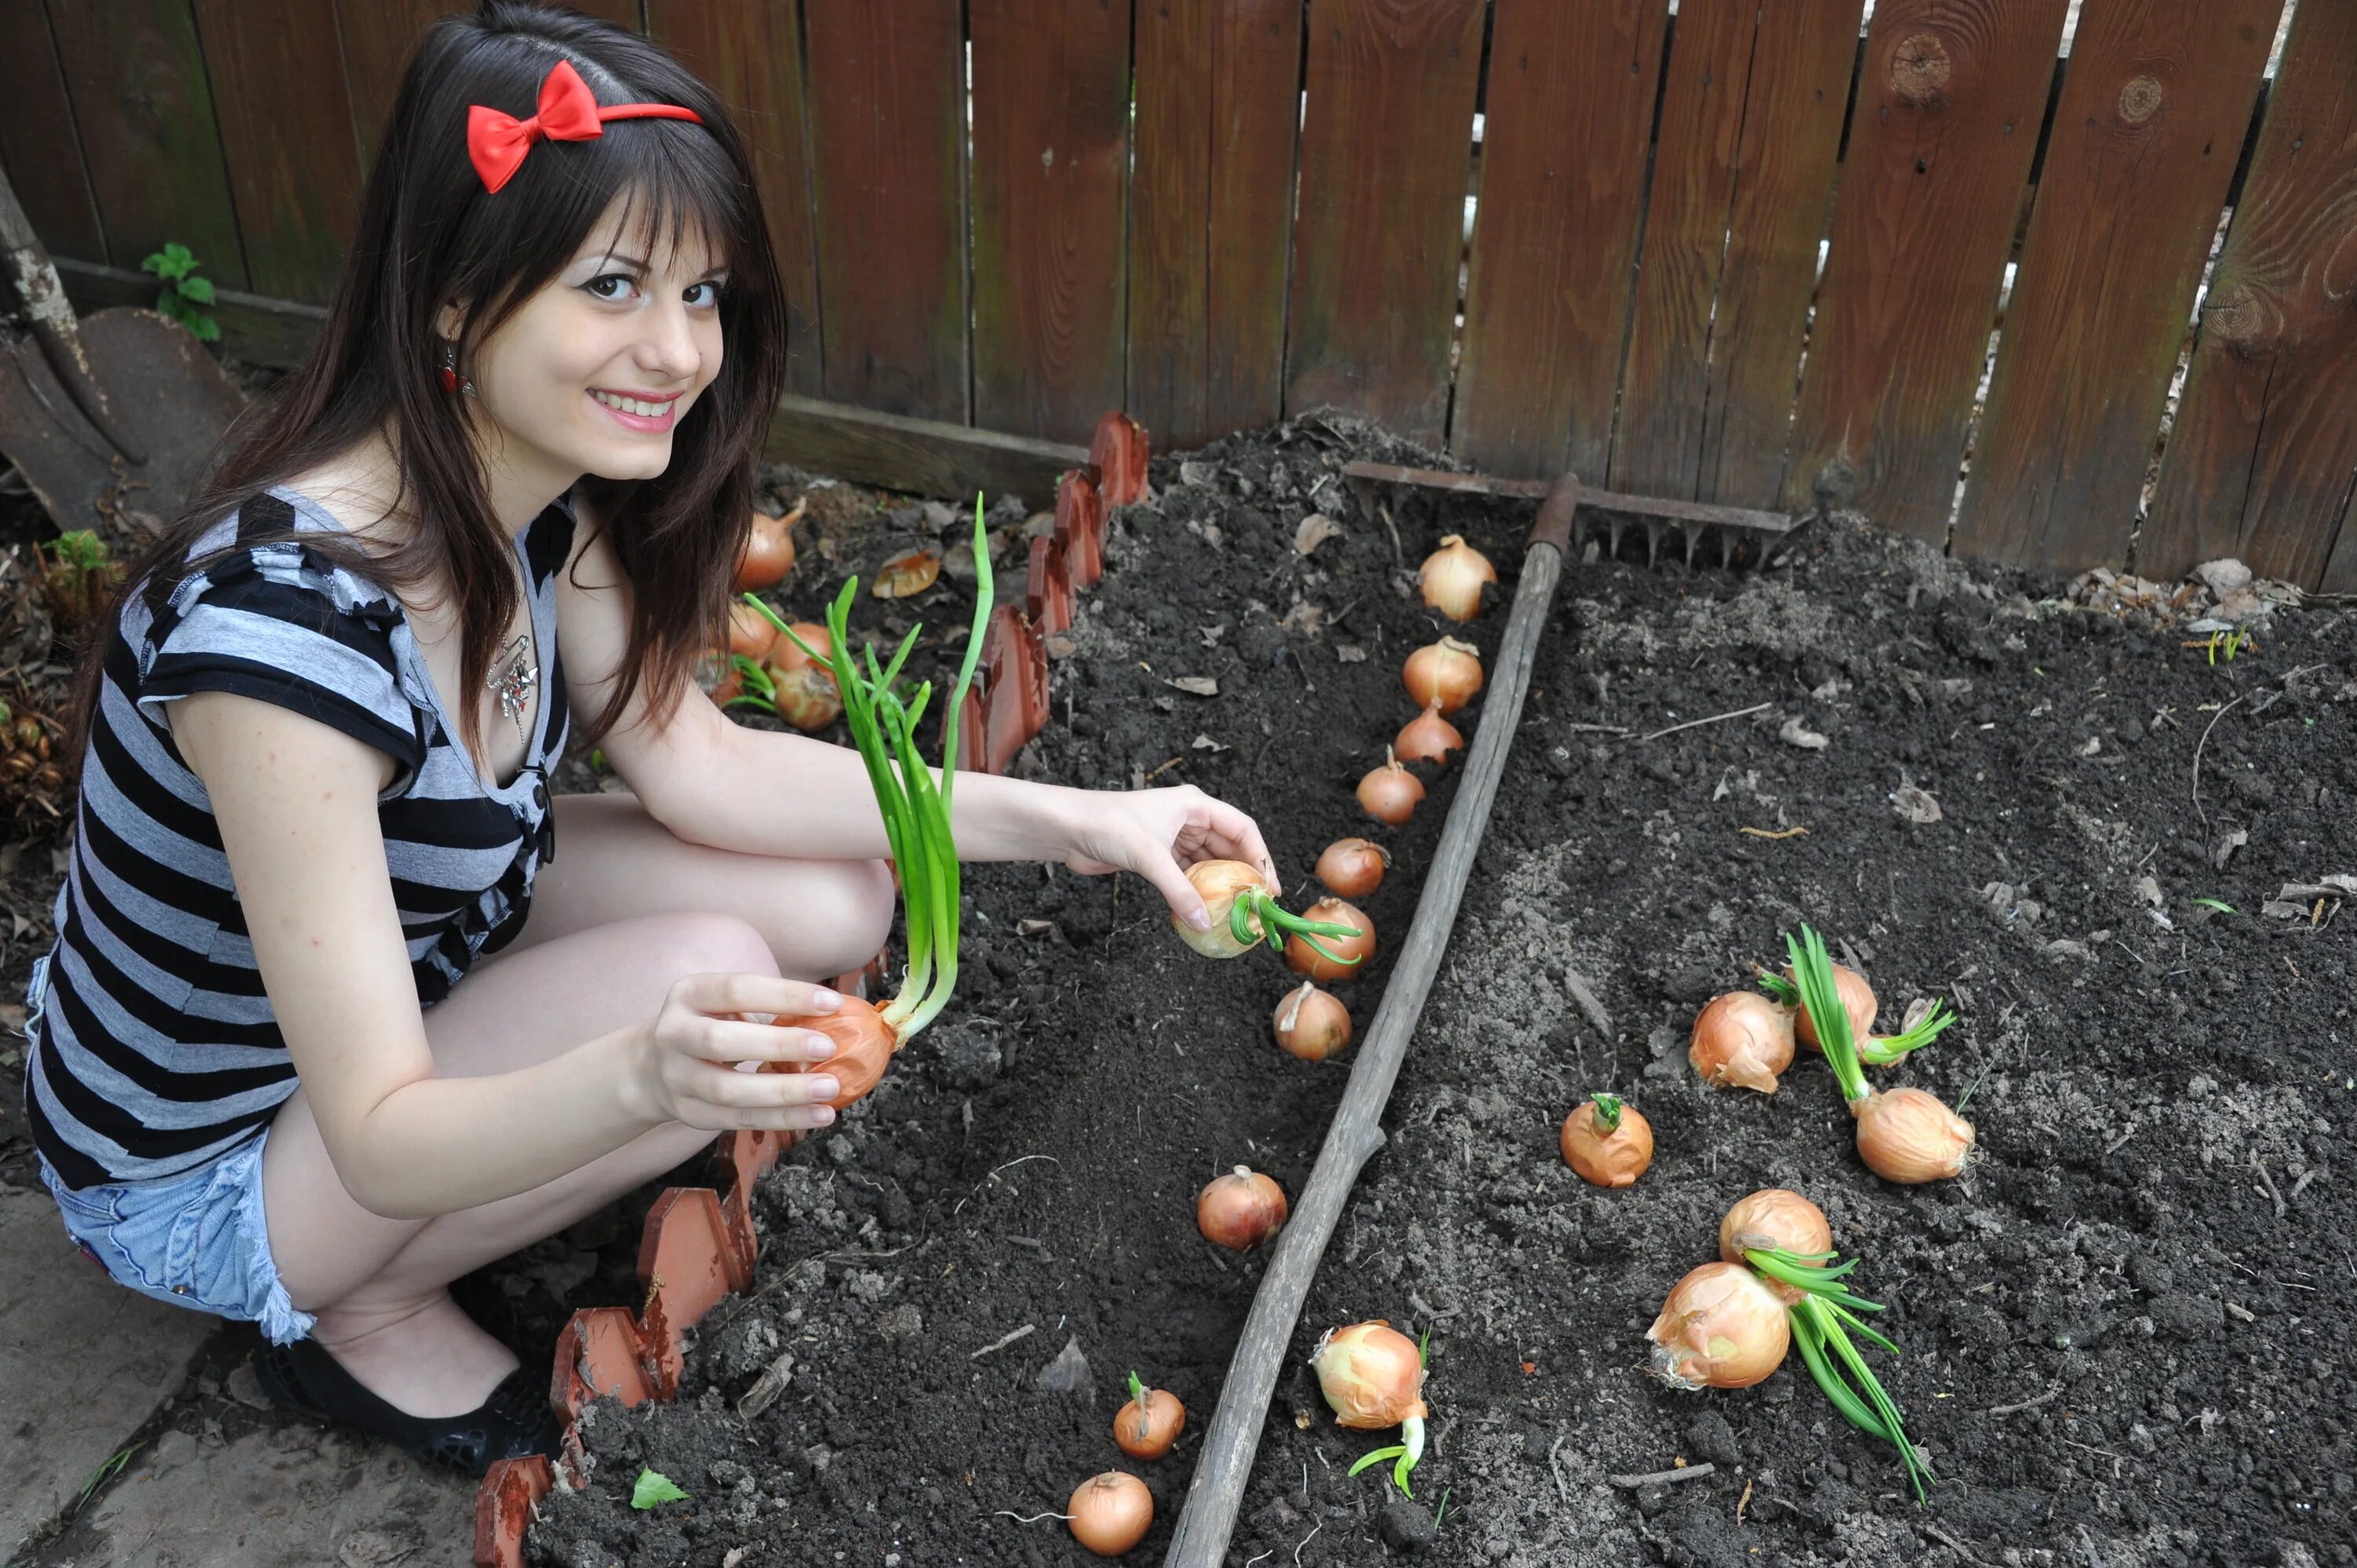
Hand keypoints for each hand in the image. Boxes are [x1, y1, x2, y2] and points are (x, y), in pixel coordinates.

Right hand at [633, 973, 845, 1132]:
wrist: (652, 1067)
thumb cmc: (710, 1023)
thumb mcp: (724, 1003)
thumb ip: (767, 1007)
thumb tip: (833, 1015)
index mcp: (689, 994)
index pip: (736, 990)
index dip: (784, 995)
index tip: (831, 1002)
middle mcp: (674, 1034)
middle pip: (721, 1042)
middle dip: (778, 1045)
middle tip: (828, 1047)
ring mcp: (677, 1078)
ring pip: (728, 1091)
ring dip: (784, 1092)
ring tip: (830, 1089)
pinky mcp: (690, 1113)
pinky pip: (738, 1120)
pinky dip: (782, 1119)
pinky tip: (819, 1115)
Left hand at [1056, 783, 1281, 930]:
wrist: (1067, 828)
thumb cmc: (1108, 825)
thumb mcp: (1149, 857)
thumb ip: (1179, 891)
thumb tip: (1204, 922)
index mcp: (1194, 805)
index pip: (1242, 829)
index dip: (1260, 856)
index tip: (1269, 886)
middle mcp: (1188, 819)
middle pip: (1228, 848)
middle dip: (1242, 875)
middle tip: (1255, 905)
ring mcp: (1172, 838)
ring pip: (1207, 864)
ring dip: (1218, 886)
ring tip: (1233, 911)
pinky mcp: (1156, 856)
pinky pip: (1186, 875)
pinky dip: (1194, 892)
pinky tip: (1201, 910)